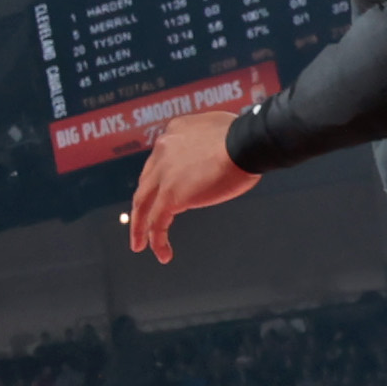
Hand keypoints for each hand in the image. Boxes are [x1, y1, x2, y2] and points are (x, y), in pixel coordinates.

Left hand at [125, 107, 261, 263]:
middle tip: (142, 220)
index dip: (159, 178)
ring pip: (143, 204)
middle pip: (146, 182)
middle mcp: (163, 150)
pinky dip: (156, 239)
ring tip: (139, 245)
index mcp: (175, 132)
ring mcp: (164, 173)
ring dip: (140, 227)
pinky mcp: (170, 194)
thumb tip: (219, 153)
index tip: (162, 191)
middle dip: (143, 203)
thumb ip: (211, 143)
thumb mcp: (222, 133)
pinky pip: (156, 221)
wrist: (247, 143)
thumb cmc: (247, 138)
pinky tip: (163, 253)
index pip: (160, 159)